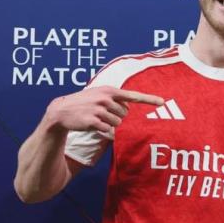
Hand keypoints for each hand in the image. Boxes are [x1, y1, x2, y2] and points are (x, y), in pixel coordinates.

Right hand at [44, 85, 163, 133]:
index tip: (162, 102)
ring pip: (117, 124)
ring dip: (110, 125)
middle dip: (118, 118)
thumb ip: (115, 99)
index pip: (133, 95)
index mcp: (109, 90)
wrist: (61, 111)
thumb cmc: (83, 103)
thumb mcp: (98, 95)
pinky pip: (108, 131)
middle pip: (125, 115)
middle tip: (103, 115)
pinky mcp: (93, 121)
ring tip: (97, 119)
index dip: (149, 99)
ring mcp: (99, 109)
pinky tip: (95, 127)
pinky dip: (105, 132)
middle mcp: (106, 98)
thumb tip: (129, 109)